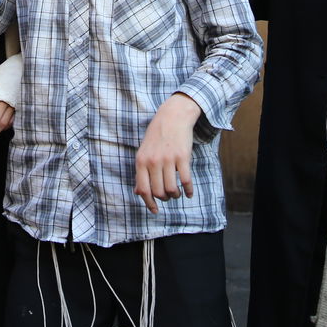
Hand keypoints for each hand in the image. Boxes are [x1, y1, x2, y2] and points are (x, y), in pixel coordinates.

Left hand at [134, 93, 200, 213]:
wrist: (172, 116)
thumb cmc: (157, 136)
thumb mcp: (144, 152)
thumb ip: (141, 172)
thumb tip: (138, 192)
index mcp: (141, 161)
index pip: (143, 189)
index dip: (149, 203)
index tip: (155, 210)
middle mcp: (153, 161)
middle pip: (158, 192)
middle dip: (164, 198)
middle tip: (168, 196)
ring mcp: (168, 159)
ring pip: (171, 189)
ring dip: (175, 195)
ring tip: (177, 193)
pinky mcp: (183, 157)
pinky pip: (185, 180)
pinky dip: (188, 190)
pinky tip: (189, 193)